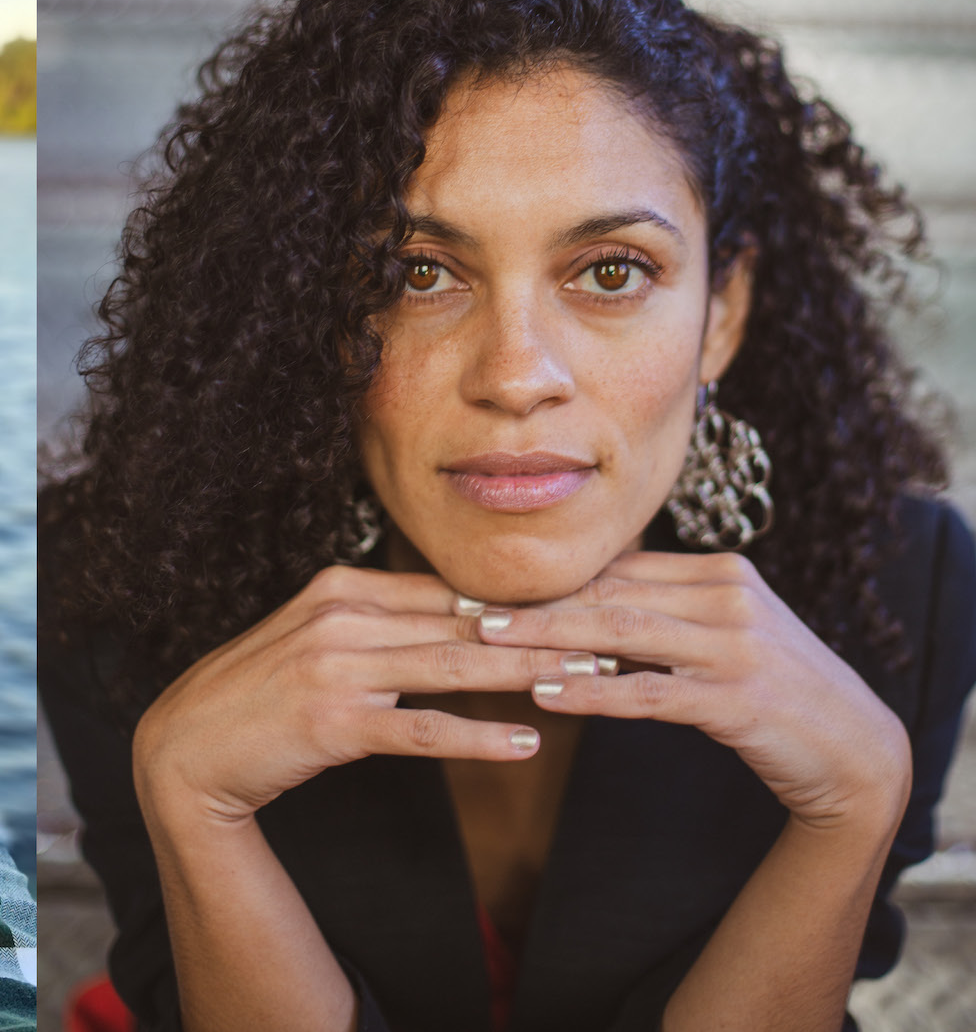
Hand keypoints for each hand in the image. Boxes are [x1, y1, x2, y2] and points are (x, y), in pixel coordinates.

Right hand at [132, 564, 587, 828]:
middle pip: (464, 621)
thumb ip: (377, 624)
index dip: (521, 598)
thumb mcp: (315, 641)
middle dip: (547, 629)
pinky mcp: (331, 721)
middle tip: (619, 635)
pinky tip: (525, 743)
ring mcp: (334, 666)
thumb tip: (453, 620)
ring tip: (596, 681)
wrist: (185, 748)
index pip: (448, 589)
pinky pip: (420, 728)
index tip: (585, 603)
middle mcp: (340, 614)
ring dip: (532, 674)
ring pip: (454, 665)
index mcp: (340, 586)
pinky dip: (478, 735)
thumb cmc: (255, 697)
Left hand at [476, 551, 911, 831]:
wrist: (857, 749)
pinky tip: (546, 695)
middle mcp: (726, 597)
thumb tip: (578, 601)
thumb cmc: (772, 689)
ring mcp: (734, 646)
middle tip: (459, 603)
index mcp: (716, 573)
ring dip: (546, 634)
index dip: (547, 575)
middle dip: (531, 598)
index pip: (615, 567)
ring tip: (483, 638)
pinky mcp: (737, 699)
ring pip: (620, 632)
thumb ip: (660, 610)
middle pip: (608, 591)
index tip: (482, 580)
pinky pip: (649, 691)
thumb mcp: (719, 635)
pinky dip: (593, 691)